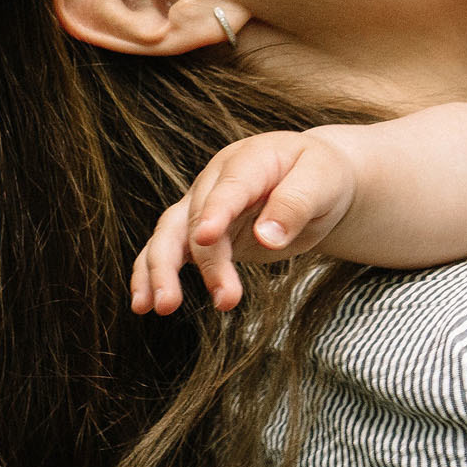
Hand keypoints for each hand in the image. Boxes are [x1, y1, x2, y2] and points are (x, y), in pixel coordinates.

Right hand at [130, 131, 356, 314]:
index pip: (230, 186)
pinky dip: (151, 275)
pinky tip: (143, 303)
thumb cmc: (321, 177)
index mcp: (250, 159)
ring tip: (161, 307)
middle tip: (225, 299)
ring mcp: (202, 206)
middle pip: (197, 219)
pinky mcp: (199, 234)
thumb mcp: (323, 182)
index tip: (208, 237)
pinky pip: (168, 252)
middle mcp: (216, 180)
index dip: (217, 211)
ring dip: (162, 271)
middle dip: (208, 261)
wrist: (314, 181)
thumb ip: (296, 204)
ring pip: (170, 236)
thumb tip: (267, 237)